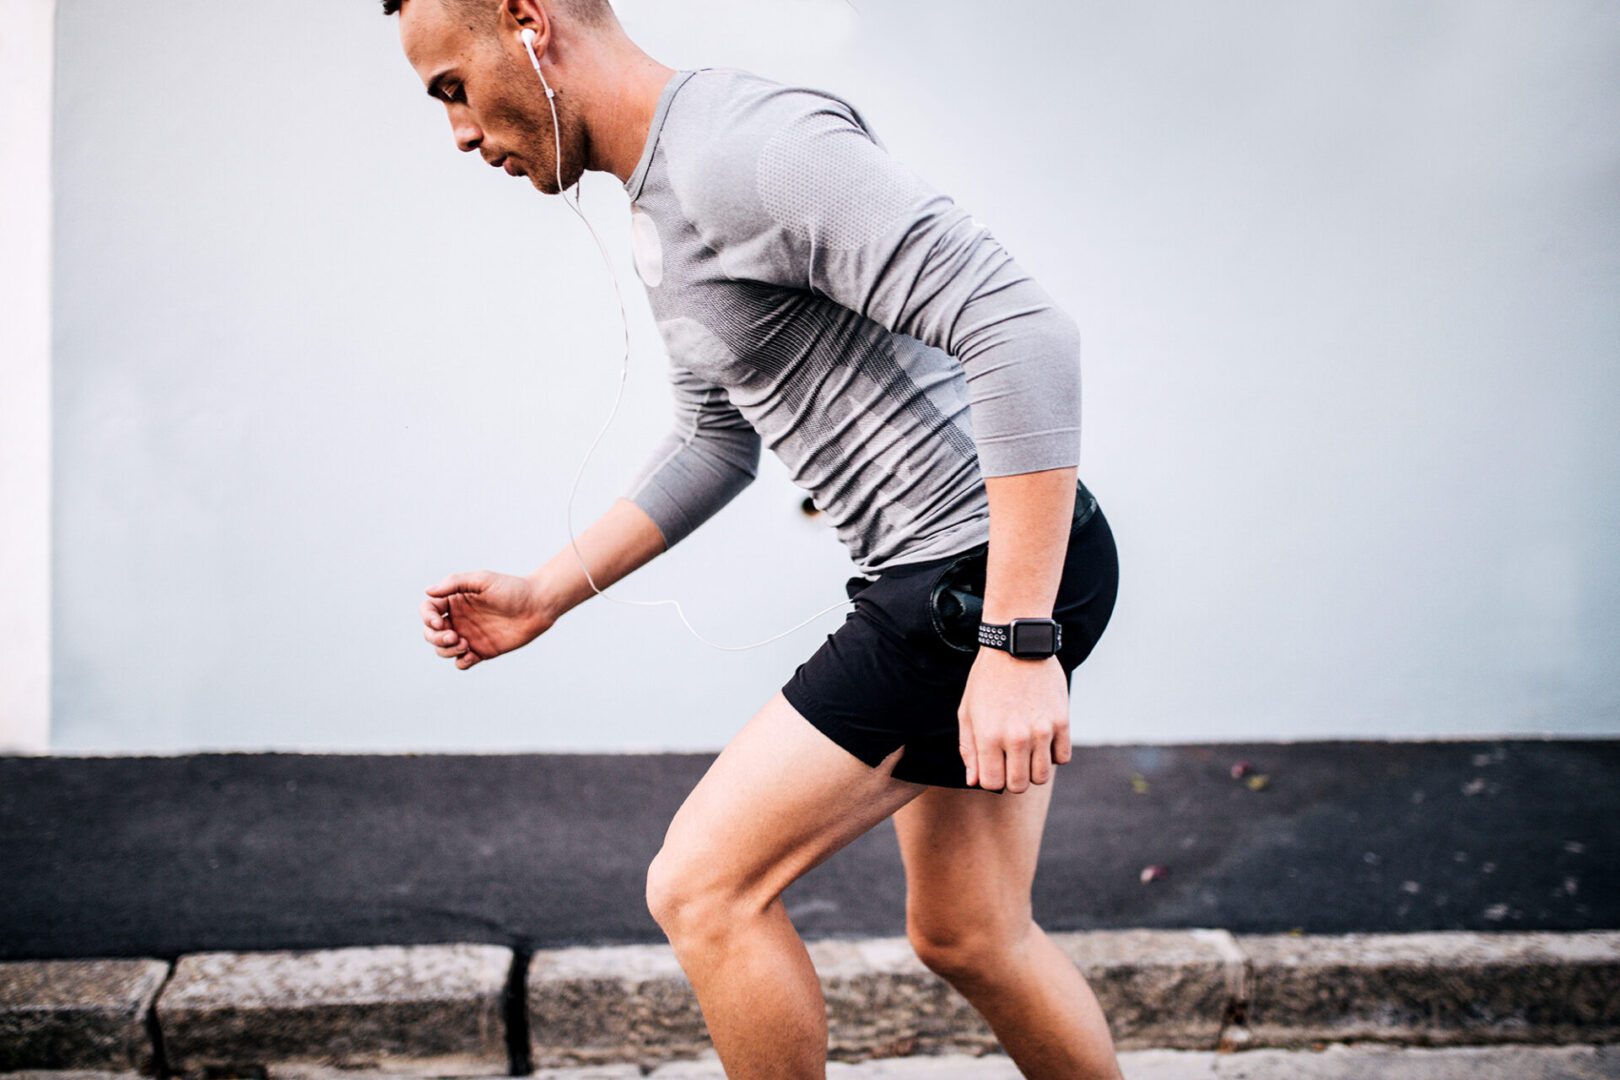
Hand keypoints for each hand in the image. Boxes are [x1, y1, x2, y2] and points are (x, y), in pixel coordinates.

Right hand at [420, 569, 554, 670]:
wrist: (537, 606)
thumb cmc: (511, 589)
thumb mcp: (482, 579)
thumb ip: (455, 583)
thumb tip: (428, 591)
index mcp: (455, 601)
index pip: (428, 610)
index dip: (427, 618)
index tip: (439, 622)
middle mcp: (458, 619)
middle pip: (431, 633)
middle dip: (436, 638)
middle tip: (454, 636)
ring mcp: (468, 636)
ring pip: (443, 649)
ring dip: (446, 650)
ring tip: (465, 644)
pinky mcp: (481, 651)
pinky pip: (461, 662)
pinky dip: (461, 662)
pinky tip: (472, 655)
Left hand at [957, 649, 1072, 792]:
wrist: (1015, 647)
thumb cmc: (986, 680)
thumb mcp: (967, 712)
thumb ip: (968, 749)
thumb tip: (974, 781)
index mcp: (988, 736)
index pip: (993, 783)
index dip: (991, 778)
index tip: (992, 764)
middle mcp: (1016, 737)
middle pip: (1019, 785)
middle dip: (1012, 778)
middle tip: (1010, 760)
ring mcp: (1042, 730)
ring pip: (1041, 776)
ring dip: (1033, 769)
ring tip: (1026, 750)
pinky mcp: (1062, 721)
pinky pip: (1062, 758)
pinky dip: (1053, 755)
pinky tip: (1043, 740)